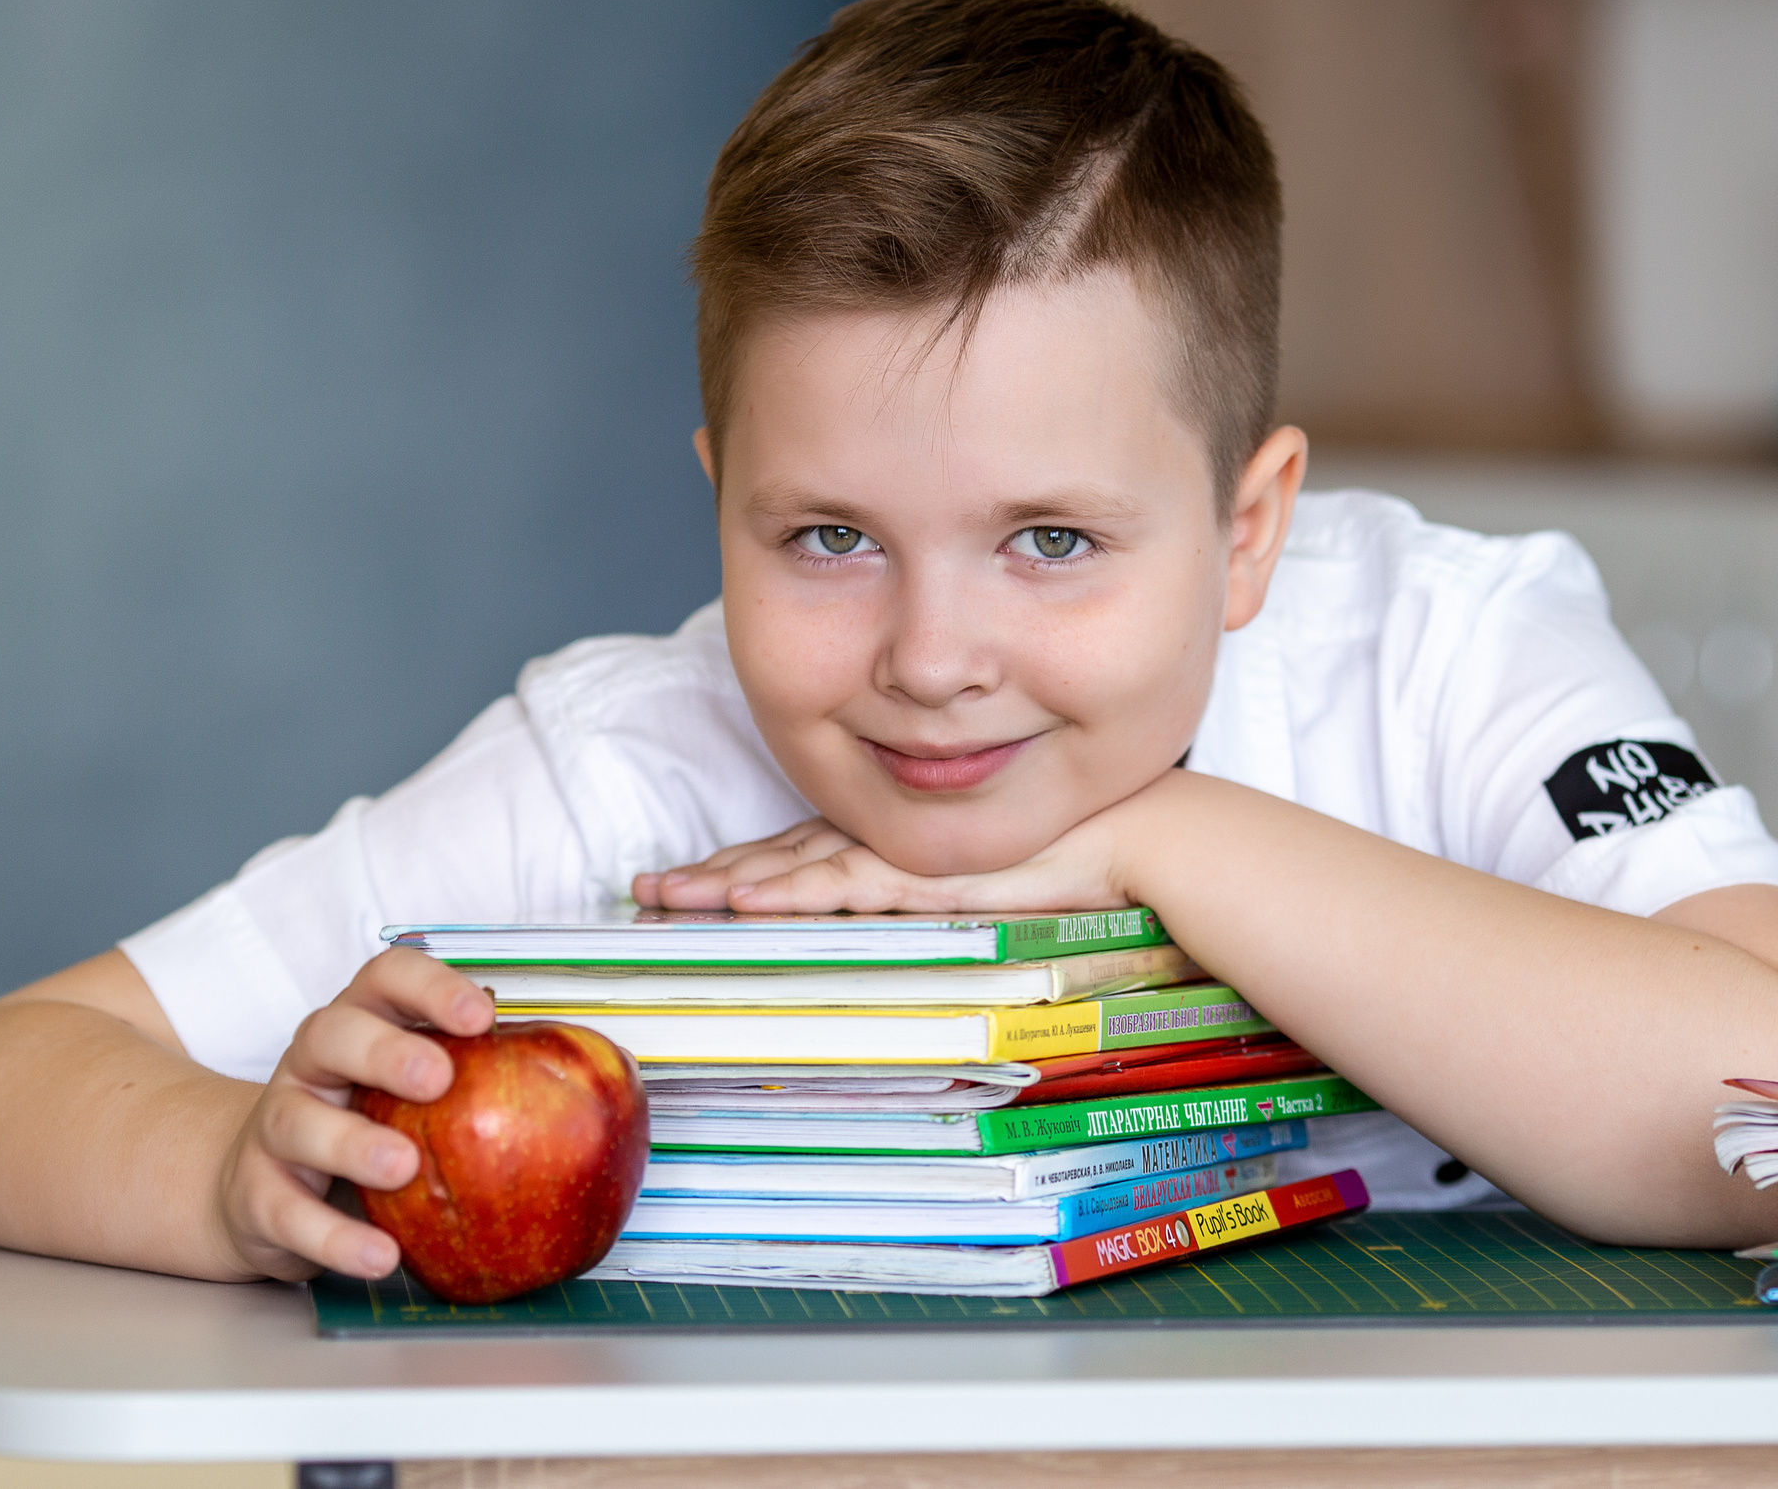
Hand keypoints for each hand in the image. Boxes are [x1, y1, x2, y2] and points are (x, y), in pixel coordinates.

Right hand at [210, 947, 492, 1281]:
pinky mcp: (257, 1194)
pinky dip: (334, 1236)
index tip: (482, 1015)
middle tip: (438, 1078)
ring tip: (403, 1167)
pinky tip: (381, 1254)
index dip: (431, 988)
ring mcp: (278, 1127)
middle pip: (334, 1034)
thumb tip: (591, 1078)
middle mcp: (311, 1065)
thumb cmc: (363, 1127)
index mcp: (360, 1025)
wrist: (257, 1187)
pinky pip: (289, 1212)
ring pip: (300, 1122)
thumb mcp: (411, 1093)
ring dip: (353, 1144)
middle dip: (387, 1052)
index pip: (387, 979)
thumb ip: (476, 1080)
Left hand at [633, 775, 1178, 914]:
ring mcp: (907, 853)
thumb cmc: (1071, 867)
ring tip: (668, 899)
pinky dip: (793, 894)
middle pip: (778, 858)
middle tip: (642, 890)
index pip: (796, 856)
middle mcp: (890, 841)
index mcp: (895, 843)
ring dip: (727, 883)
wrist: (1135, 840)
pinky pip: (846, 886)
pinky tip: (747, 905)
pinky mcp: (929, 872)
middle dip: (707, 876)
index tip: (679, 886)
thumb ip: (939, 902)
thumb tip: (900, 936)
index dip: (735, 868)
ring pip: (796, 868)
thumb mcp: (984, 894)